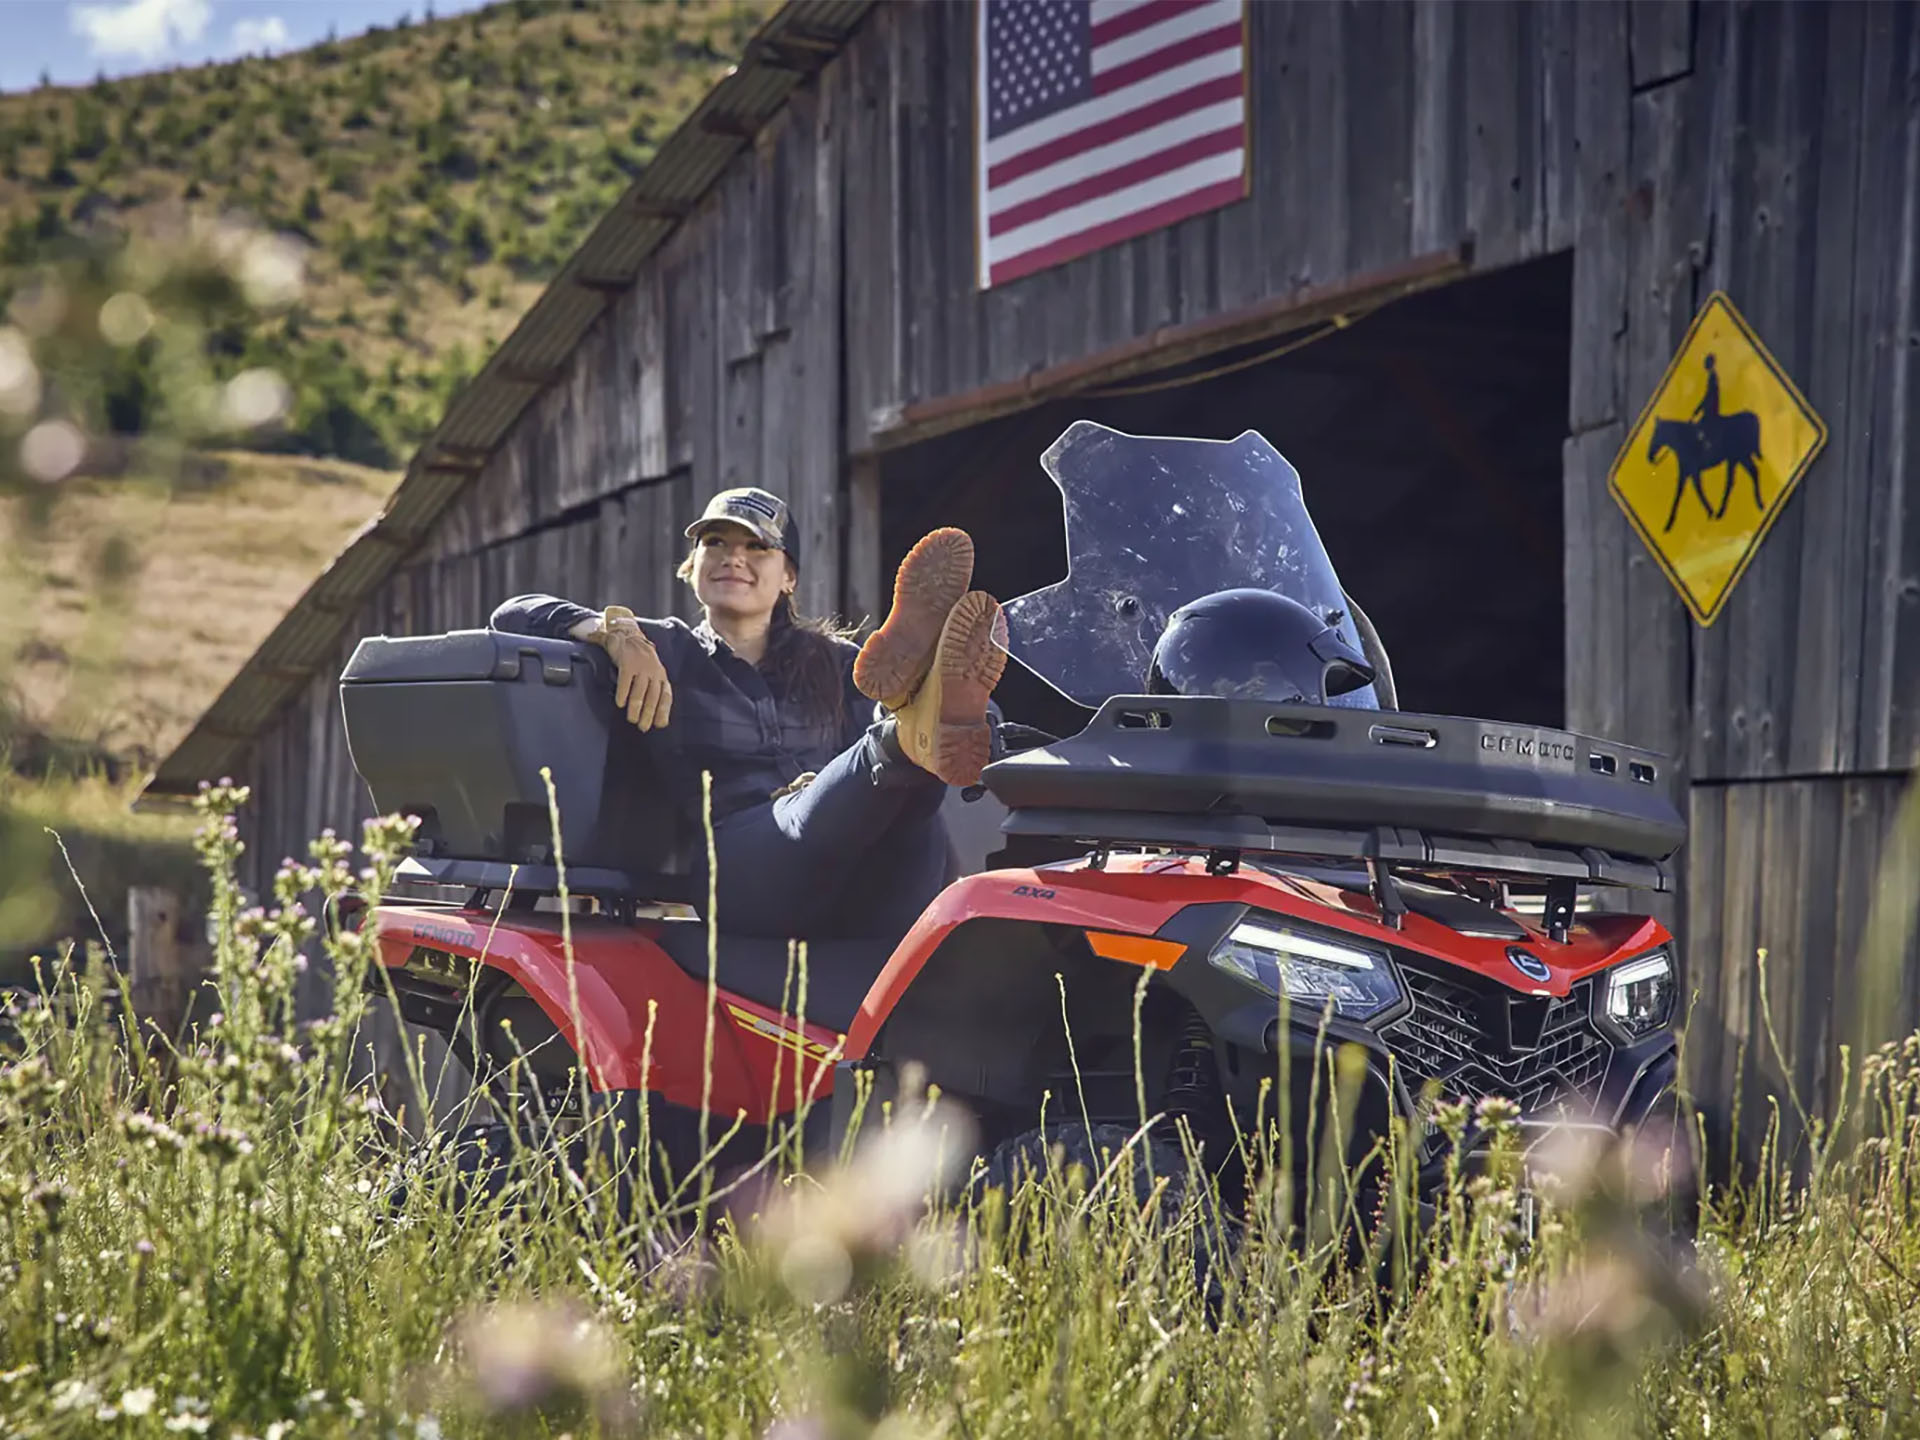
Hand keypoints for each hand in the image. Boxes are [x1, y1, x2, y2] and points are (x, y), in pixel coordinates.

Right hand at [587, 605, 671, 730]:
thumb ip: (654, 691)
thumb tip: (659, 717)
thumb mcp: (652, 673)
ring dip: (636, 707)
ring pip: (639, 691)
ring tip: (632, 719)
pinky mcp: (627, 663)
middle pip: (653, 696)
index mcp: (661, 675)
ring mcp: (640, 666)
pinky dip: (623, 693)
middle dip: (649, 714)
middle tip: (643, 727)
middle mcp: (653, 671)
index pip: (665, 695)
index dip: (663, 710)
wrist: (628, 634)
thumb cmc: (640, 659)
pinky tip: (619, 704)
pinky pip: (625, 681)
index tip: (660, 725)